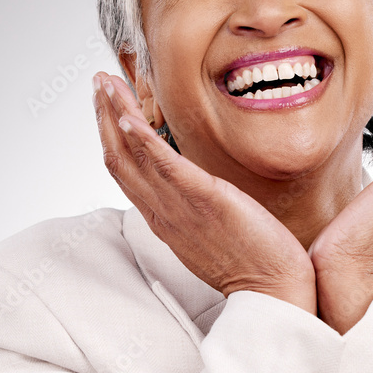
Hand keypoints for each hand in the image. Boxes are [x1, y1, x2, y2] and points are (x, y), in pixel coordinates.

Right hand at [93, 72, 316, 312]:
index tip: (107, 104)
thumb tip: (197, 186)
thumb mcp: (212, 230)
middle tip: (98, 80)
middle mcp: (163, 213)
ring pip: (133, 158)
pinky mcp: (206, 201)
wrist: (274, 292)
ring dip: (115, 115)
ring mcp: (181, 208)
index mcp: (164, 219)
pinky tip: (131, 117)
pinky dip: (144, 140)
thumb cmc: (251, 262)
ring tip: (105, 82)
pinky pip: (165, 168)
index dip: (111, 135)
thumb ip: (196, 206)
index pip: (126, 172)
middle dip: (104, 116)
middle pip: (119, 160)